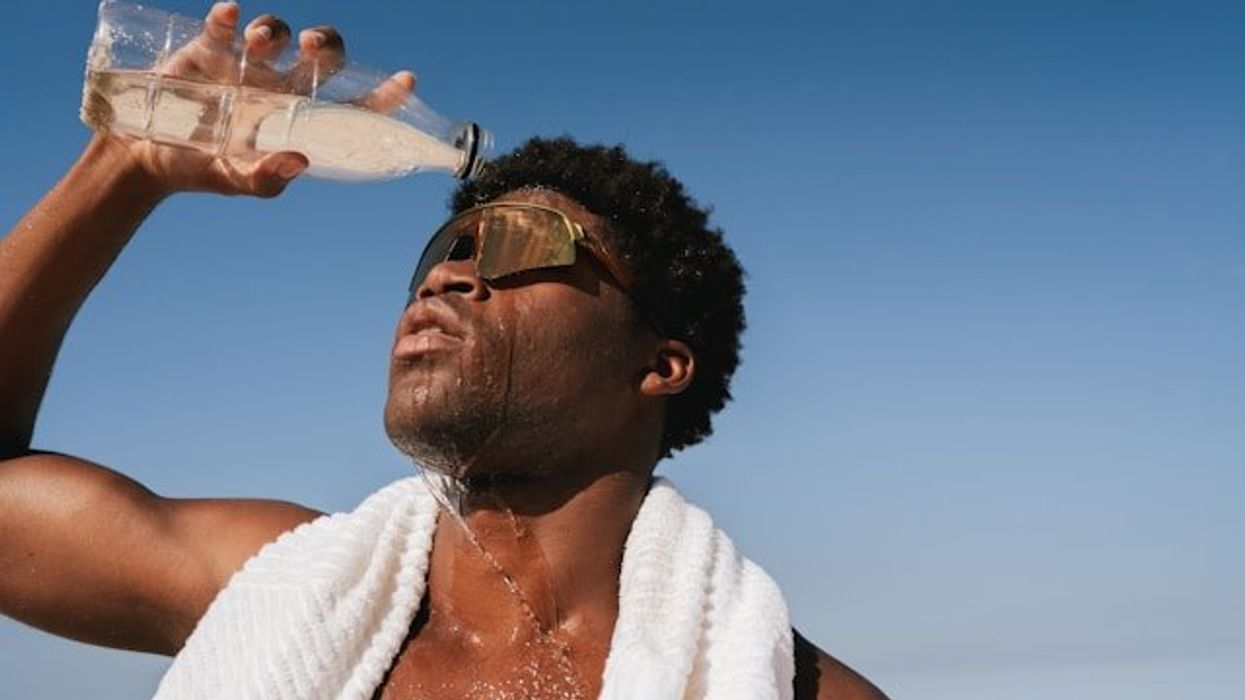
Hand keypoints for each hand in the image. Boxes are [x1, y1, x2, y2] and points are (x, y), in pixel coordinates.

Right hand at [104, 2, 414, 198]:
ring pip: (276, 33)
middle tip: (312, 47)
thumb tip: (300, 161)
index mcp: (299, 119)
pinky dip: (228, 17)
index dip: (384, 95)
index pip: (352, 104)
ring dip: (273, 30)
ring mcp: (247, 64)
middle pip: (322, 56)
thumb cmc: (204, 170)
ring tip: (257, 41)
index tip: (408, 80)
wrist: (146, 157)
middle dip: (327, 44)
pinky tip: (227, 15)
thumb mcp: (237, 181)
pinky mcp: (209, 48)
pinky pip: (224, 24)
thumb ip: (268, 178)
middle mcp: (281, 87)